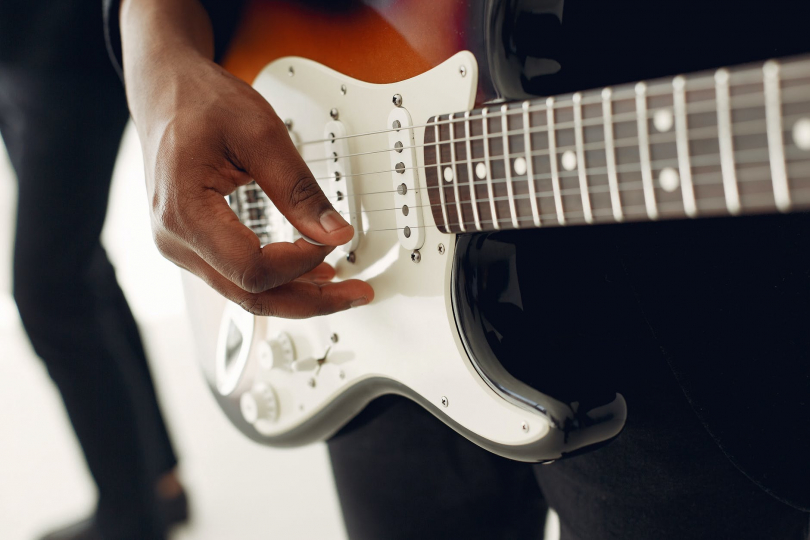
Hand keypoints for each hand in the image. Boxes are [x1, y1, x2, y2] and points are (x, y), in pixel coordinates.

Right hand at [120, 0, 372, 317]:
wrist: (167, 92)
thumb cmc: (201, 103)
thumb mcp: (261, 134)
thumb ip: (299, 190)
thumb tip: (336, 234)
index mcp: (185, 212)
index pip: (251, 268)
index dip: (300, 262)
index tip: (332, 240)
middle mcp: (175, 239)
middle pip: (249, 295)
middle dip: (310, 300)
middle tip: (356, 292)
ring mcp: (181, 247)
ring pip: (245, 293)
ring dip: (297, 295)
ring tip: (342, 287)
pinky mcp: (193, 245)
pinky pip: (238, 276)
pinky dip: (278, 280)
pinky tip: (310, 275)